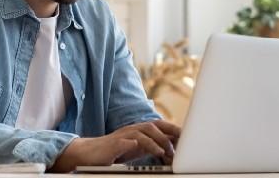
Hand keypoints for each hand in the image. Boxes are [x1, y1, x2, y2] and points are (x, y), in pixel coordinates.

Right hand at [50, 120, 180, 171]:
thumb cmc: (114, 151)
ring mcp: (123, 136)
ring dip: (156, 142)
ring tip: (164, 152)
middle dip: (169, 132)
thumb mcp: (136, 148)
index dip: (174, 129)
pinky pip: (126, 142)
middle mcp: (132, 130)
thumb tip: (171, 148)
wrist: (90, 153)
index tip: (188, 137)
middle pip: (153, 125)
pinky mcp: (113, 144)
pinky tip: (142, 147)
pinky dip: (134, 143)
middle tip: (181, 142)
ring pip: (142, 132)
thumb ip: (152, 145)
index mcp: (139, 130)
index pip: (160, 126)